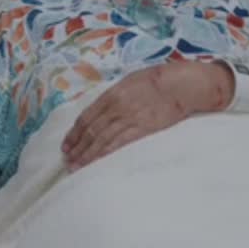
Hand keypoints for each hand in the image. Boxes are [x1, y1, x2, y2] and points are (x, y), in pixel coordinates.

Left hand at [62, 61, 233, 170]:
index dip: (74, 133)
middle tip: (68, 161)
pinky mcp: (143, 129)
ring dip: (87, 155)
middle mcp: (116, 108)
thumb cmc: (157, 80)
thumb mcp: (128, 82)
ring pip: (102, 140)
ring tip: (76, 167)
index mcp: (111, 95)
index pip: (86, 117)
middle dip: (77, 148)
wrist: (181, 84)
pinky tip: (96, 164)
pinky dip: (105, 155)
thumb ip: (113, 97)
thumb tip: (101, 110)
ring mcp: (129, 119)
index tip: (66, 145)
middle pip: (91, 131)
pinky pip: (119, 144)